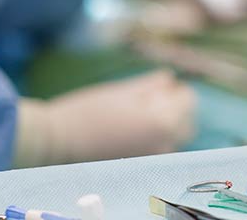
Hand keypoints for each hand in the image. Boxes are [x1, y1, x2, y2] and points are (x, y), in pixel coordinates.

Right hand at [15, 70, 196, 165]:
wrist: (57, 143)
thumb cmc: (87, 112)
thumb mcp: (122, 91)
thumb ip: (151, 85)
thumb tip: (170, 79)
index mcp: (163, 122)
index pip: (189, 101)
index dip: (176, 90)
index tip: (162, 86)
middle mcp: (164, 145)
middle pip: (186, 123)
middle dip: (176, 109)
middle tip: (152, 99)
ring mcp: (153, 160)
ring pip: (174, 138)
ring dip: (165, 124)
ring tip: (138, 114)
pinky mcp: (139, 168)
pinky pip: (159, 150)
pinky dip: (153, 138)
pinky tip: (131, 130)